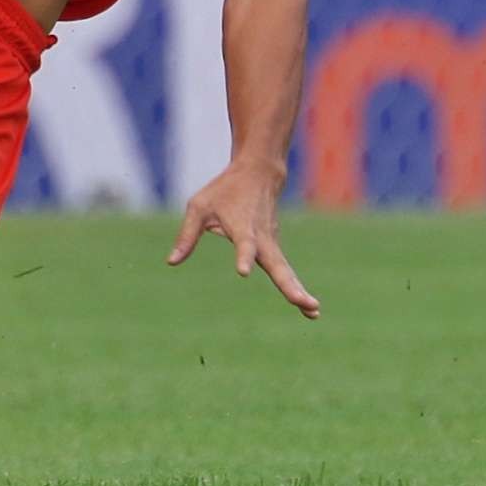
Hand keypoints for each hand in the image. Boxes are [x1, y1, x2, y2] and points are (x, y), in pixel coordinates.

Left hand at [168, 160, 319, 317]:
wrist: (258, 173)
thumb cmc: (224, 190)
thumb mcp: (199, 207)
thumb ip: (187, 235)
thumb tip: (171, 262)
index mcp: (242, 227)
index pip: (244, 244)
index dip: (243, 256)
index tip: (243, 271)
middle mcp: (262, 238)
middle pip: (277, 265)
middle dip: (289, 285)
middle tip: (304, 302)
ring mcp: (271, 243)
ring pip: (285, 270)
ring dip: (298, 290)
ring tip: (313, 312)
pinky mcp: (274, 247)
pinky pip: (285, 270)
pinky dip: (296, 286)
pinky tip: (307, 306)